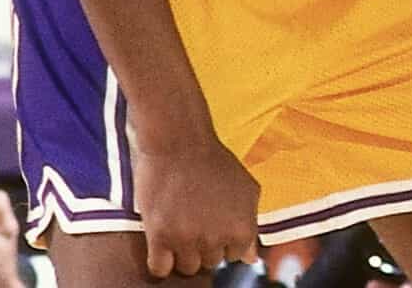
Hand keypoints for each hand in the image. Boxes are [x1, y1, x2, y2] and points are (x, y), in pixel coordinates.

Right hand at [130, 120, 259, 276]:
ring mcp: (187, 239)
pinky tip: (162, 241)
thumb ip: (252, 223)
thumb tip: (251, 259)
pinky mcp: (159, 237)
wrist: (179, 142)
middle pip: (211, 262)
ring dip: (183, 252)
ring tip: (179, 226)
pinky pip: (160, 269)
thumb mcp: (247, 188)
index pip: (235, 256)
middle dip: (204, 245)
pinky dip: (160, 260)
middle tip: (194, 220)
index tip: (214, 224)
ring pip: (187, 267)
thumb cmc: (214, 161)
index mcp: (242, 228)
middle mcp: (217, 238)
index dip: (224, 240)